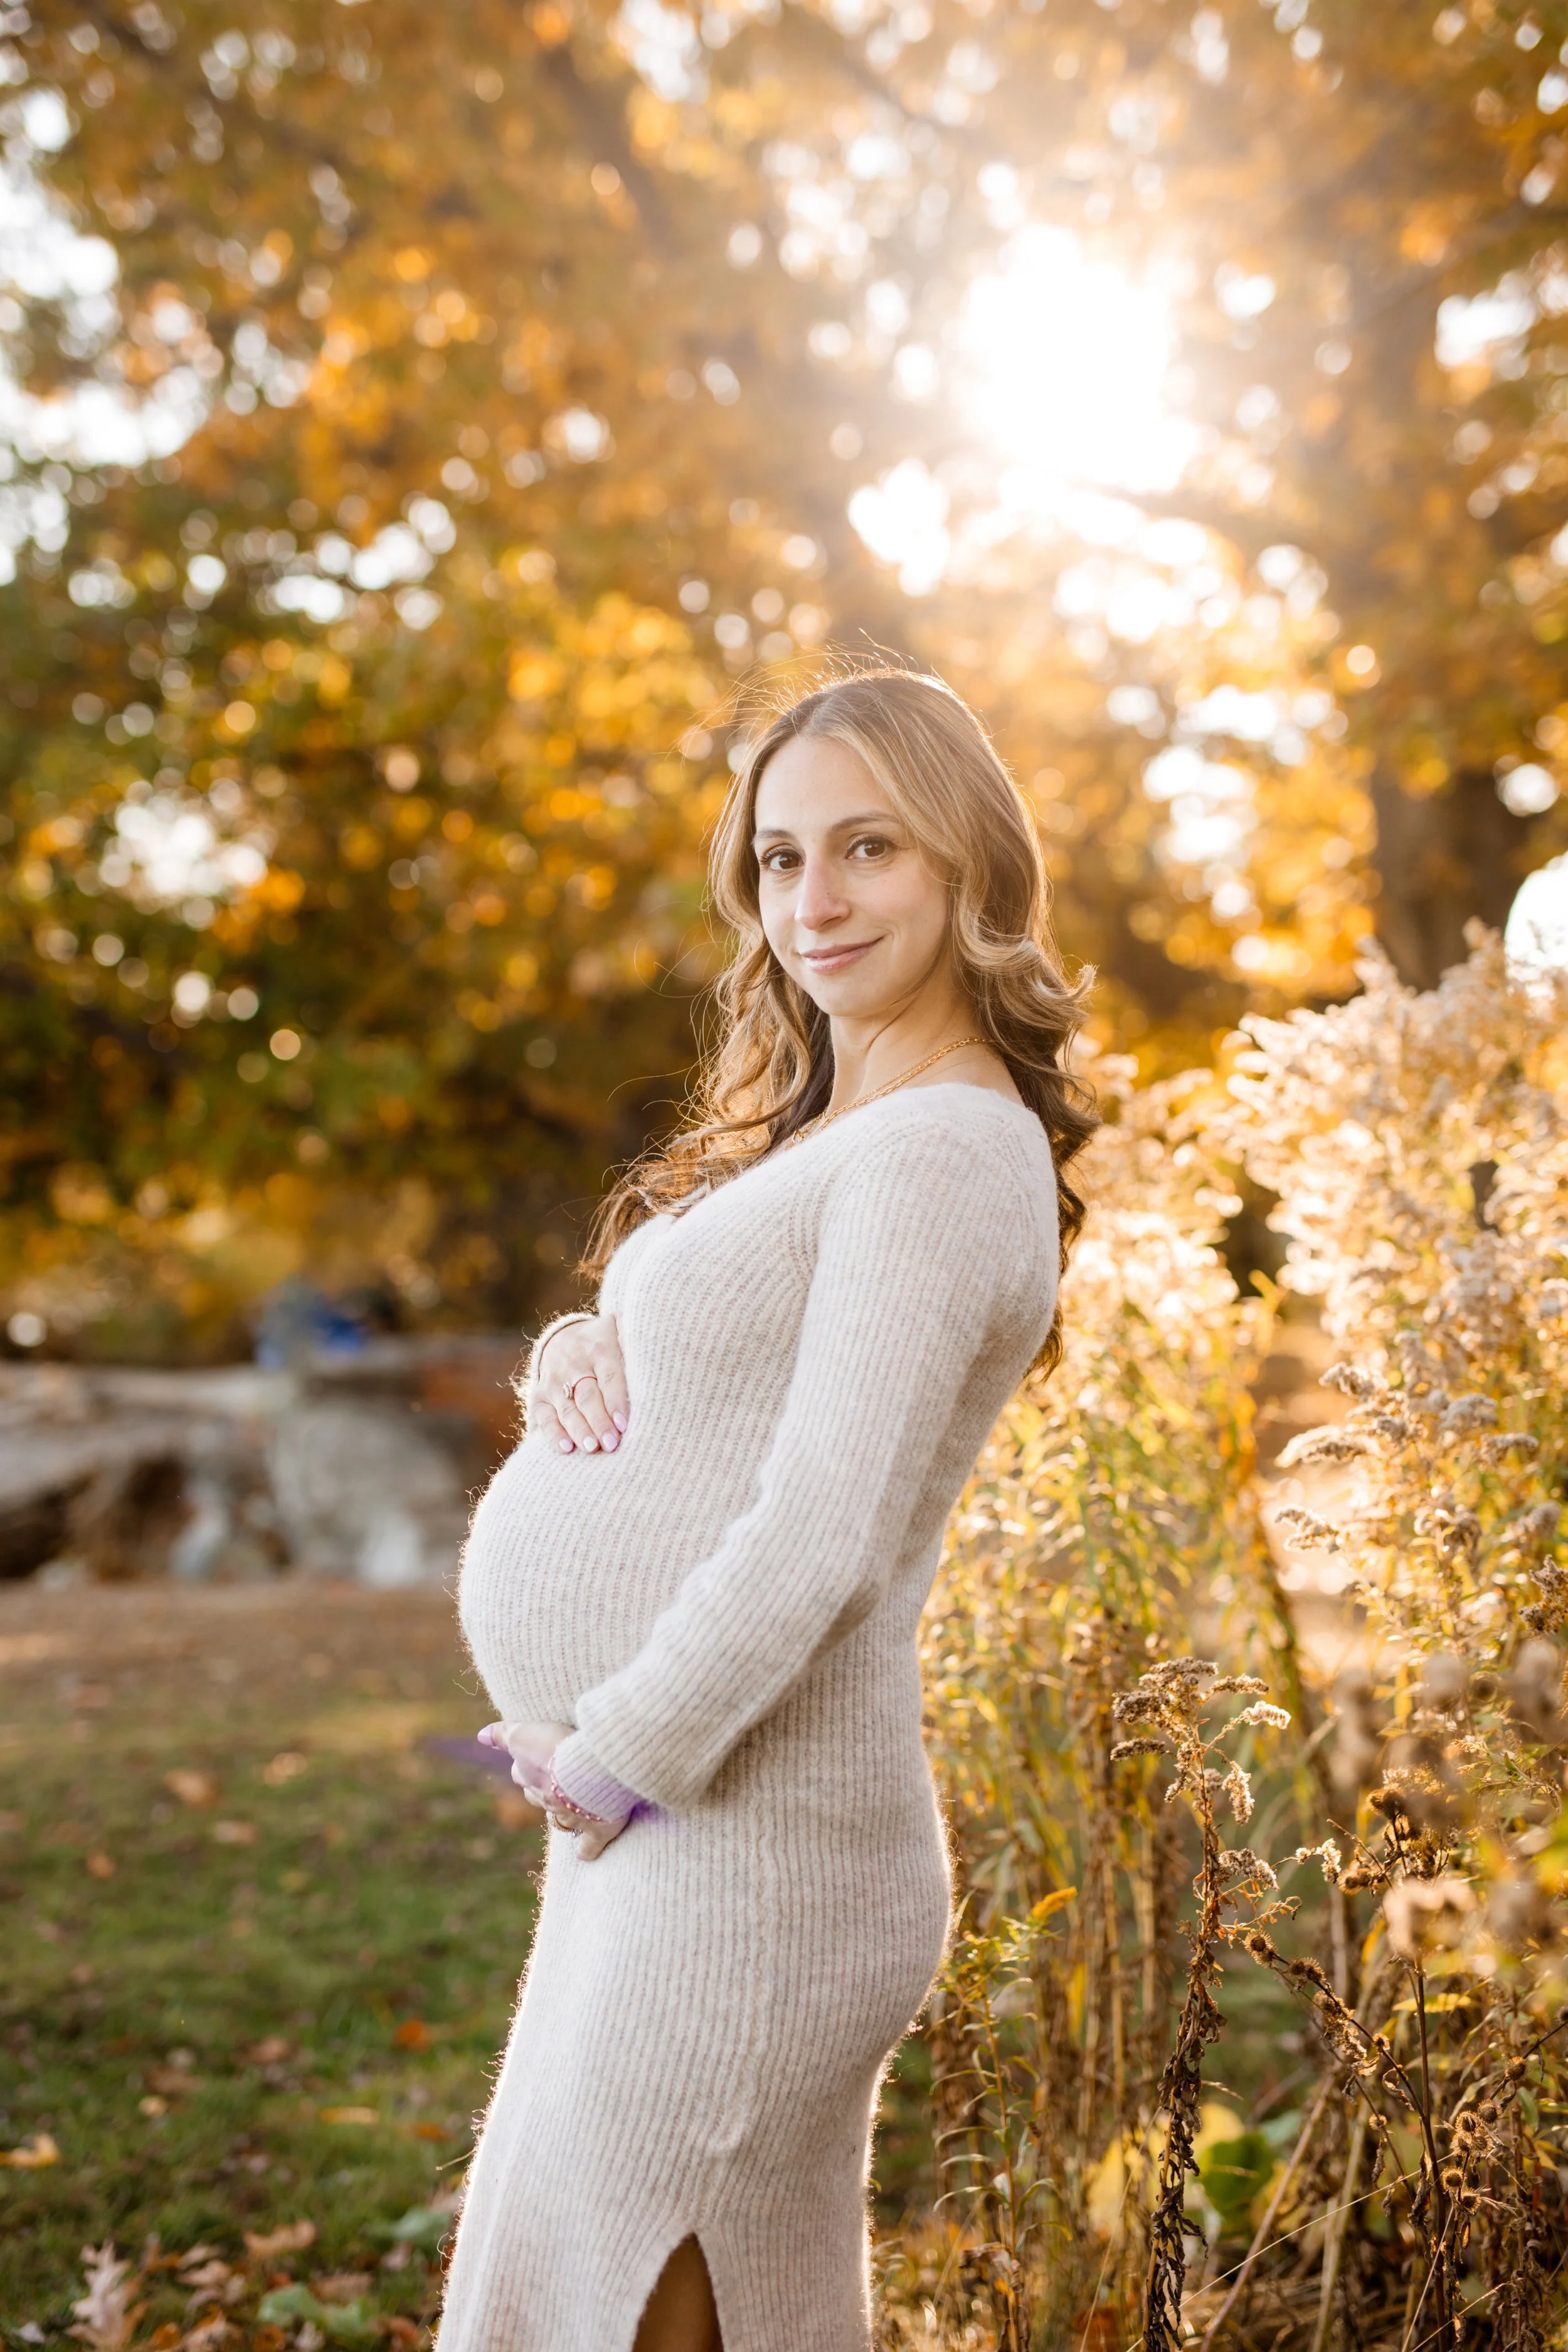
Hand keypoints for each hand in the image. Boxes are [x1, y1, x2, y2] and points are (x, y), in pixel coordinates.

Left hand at [477, 1720, 630, 1858]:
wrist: (594, 1770)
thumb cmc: (562, 1748)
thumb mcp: (526, 1734)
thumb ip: (503, 1735)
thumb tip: (480, 1736)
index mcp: (533, 1778)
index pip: (520, 1773)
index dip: (525, 1766)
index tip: (534, 1758)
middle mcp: (548, 1799)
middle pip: (535, 1796)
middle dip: (540, 1789)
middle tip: (553, 1777)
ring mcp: (572, 1816)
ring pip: (557, 1819)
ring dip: (561, 1813)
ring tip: (570, 1805)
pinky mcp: (598, 1828)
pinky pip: (588, 1846)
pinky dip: (586, 1850)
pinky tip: (584, 1853)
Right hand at [531, 1313, 628, 1455]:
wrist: (564, 1338)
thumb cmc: (607, 1344)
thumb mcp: (621, 1333)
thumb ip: (639, 1343)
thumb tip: (670, 1357)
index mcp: (599, 1348)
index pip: (609, 1376)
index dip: (616, 1401)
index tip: (625, 1424)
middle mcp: (574, 1363)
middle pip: (588, 1396)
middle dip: (600, 1421)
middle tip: (612, 1444)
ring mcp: (554, 1380)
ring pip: (567, 1408)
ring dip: (580, 1430)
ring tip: (592, 1449)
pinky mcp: (540, 1396)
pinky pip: (544, 1417)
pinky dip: (553, 1433)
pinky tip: (566, 1448)